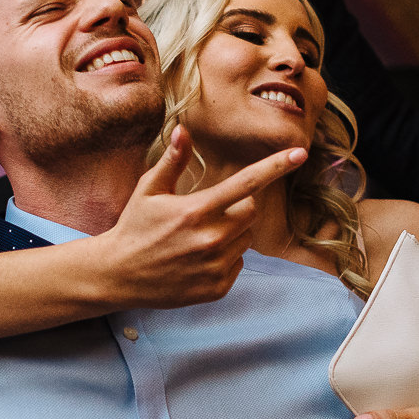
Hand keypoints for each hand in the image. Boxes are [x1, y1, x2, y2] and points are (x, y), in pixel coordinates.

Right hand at [93, 126, 305, 308]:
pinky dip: (225, 259)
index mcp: (196, 210)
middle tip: (210, 211)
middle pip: (251, 211)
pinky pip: (238, 264)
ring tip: (198, 239)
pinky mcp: (218, 288)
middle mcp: (210, 239)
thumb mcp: (149, 190)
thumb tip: (184, 130)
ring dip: (231, 234)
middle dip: (238, 206)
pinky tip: (198, 260)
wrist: (117, 275)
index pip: (246, 183)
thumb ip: (172, 161)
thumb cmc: (134, 227)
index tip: (300, 153)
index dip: (276, 166)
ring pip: (246, 239)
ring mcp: (215, 266)